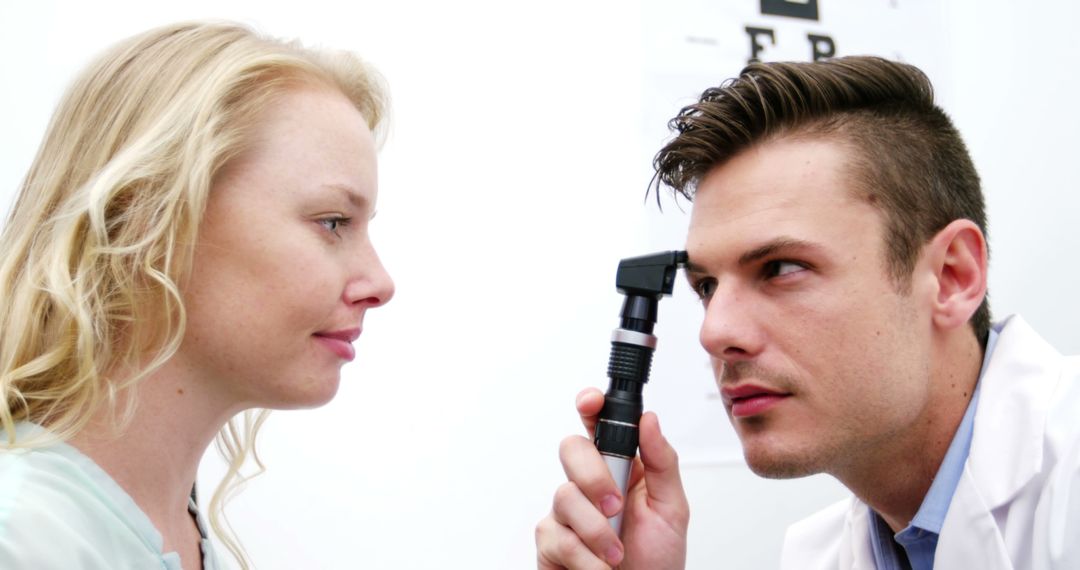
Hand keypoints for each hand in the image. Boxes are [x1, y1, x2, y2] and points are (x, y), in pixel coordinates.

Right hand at [536, 388, 688, 569]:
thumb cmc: (657, 560)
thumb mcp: (672, 510)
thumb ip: (662, 462)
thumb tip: (649, 420)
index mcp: (620, 468)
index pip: (598, 424)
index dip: (590, 405)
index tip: (591, 402)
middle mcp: (589, 485)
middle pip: (571, 449)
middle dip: (594, 476)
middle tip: (616, 506)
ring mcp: (566, 512)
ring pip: (564, 496)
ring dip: (597, 531)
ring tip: (616, 554)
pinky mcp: (550, 541)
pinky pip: (557, 535)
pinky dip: (586, 557)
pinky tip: (599, 568)